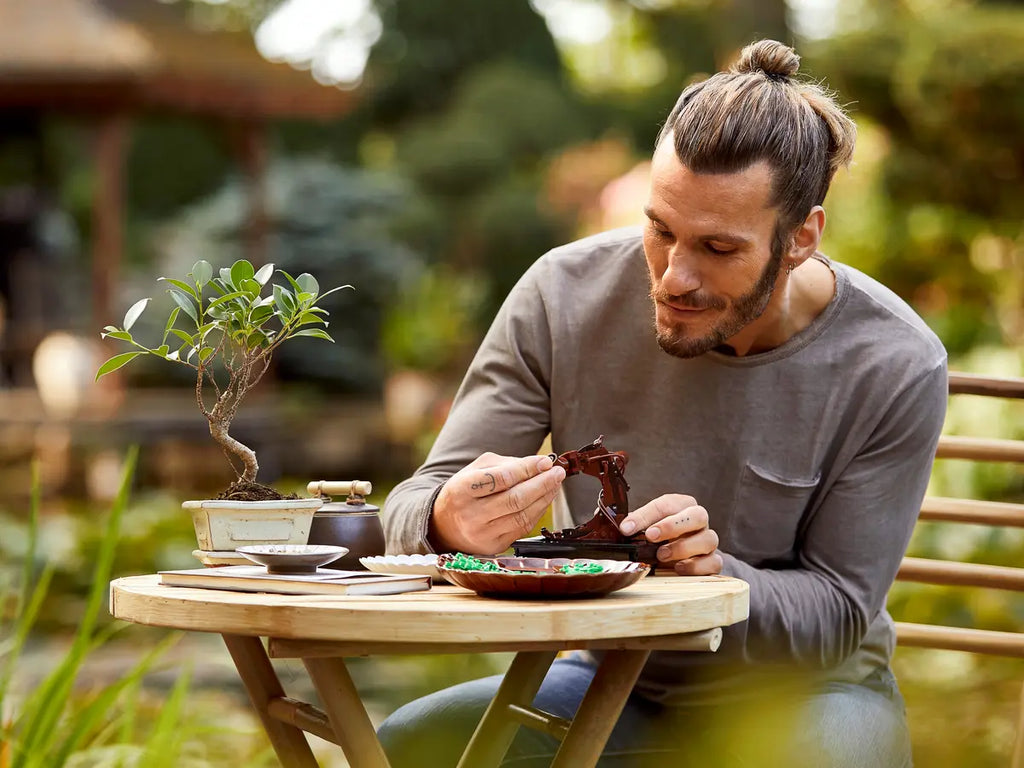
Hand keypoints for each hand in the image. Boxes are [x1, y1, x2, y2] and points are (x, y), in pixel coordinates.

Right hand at [430, 453, 566, 554]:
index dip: (526, 469)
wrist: (444, 525)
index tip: (545, 461)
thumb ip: (505, 464)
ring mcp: (483, 534)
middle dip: (542, 484)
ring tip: (555, 483)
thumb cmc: (465, 491)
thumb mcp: (475, 469)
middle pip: (515, 499)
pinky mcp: (494, 546)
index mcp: (461, 490)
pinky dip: (538, 511)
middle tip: (558, 472)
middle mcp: (471, 515)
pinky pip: (523, 527)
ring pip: (523, 515)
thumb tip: (539, 464)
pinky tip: (545, 498)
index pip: (500, 479)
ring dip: (544, 498)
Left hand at [619, 494, 721, 574]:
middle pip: (698, 515)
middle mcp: (699, 521)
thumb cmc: (660, 537)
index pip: (667, 504)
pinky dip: (696, 566)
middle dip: (672, 525)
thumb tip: (614, 525)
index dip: (645, 515)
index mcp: (682, 505)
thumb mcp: (644, 527)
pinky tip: (678, 568)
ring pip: (708, 539)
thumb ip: (632, 524)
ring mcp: (708, 541)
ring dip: (682, 548)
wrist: (680, 557)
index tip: (626, 528)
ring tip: (661, 555)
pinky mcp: (714, 561)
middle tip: (650, 536)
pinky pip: (713, 563)